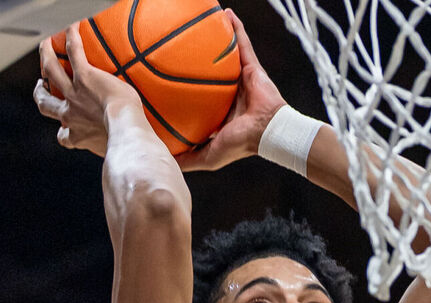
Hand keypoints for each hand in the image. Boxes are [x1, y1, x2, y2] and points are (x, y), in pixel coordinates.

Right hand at [34, 23, 140, 155]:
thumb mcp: (122, 155)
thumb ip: (127, 159)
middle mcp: (70, 115)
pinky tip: (72, 29)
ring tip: (46, 47)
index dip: (63, 131)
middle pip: (45, 104)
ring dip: (46, 58)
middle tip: (43, 86)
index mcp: (78, 136)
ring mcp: (74, 94)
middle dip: (41, 95)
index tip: (66, 129)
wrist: (128, 131)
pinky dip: (72, 40)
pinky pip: (74, 54)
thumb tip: (153, 177)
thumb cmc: (130, 147)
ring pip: (51, 71)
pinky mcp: (85, 77)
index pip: (64, 137)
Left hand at [177, 9, 285, 170]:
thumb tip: (162, 159)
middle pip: (207, 73)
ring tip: (201, 25)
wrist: (268, 132)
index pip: (197, 100)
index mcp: (218, 113)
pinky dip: (236, 29)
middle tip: (174, 49)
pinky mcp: (251, 68)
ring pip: (224, 55)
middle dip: (194, 61)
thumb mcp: (208, 156)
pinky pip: (242, 44)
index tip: (162, 82)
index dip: (182, 90)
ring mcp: (239, 80)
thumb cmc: (240, 144)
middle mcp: (227, 94)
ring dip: (215, 39)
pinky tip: (226, 14)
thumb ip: (187, 159)